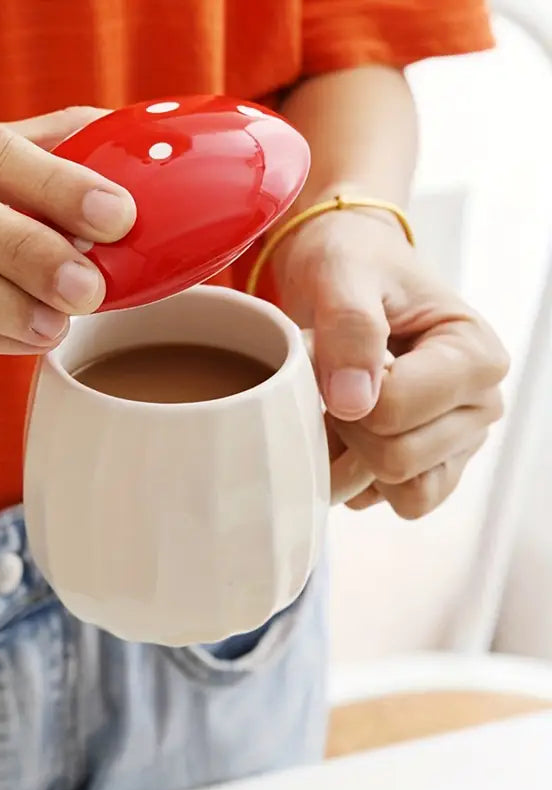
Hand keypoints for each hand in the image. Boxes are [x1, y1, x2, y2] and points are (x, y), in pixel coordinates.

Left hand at [273, 205, 508, 518]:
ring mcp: (456, 440)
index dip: (345, 392)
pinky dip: (354, 475)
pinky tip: (342, 429)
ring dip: (351, 456)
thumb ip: (350, 326)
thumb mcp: (342, 275)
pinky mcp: (429, 464)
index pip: (395, 411)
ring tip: (339, 404)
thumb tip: (353, 403)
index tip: (334, 356)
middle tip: (333, 379)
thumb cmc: (352, 265)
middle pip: (397, 461)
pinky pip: (388, 501)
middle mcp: (479, 405)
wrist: (348, 272)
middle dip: (347, 425)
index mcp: (475, 355)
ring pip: (401, 491)